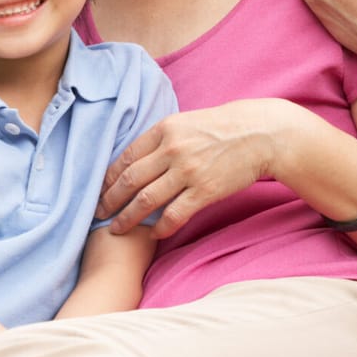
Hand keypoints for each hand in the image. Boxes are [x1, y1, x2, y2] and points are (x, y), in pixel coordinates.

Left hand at [97, 99, 299, 237]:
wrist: (258, 134)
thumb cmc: (220, 128)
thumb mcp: (184, 123)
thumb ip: (160, 139)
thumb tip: (133, 159)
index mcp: (164, 130)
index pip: (125, 157)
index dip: (108, 177)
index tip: (98, 190)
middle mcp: (172, 150)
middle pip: (129, 180)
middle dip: (109, 199)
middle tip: (97, 213)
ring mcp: (188, 171)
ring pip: (146, 200)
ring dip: (127, 218)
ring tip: (116, 229)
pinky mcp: (205, 191)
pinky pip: (175, 214)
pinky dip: (160, 227)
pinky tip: (153, 234)